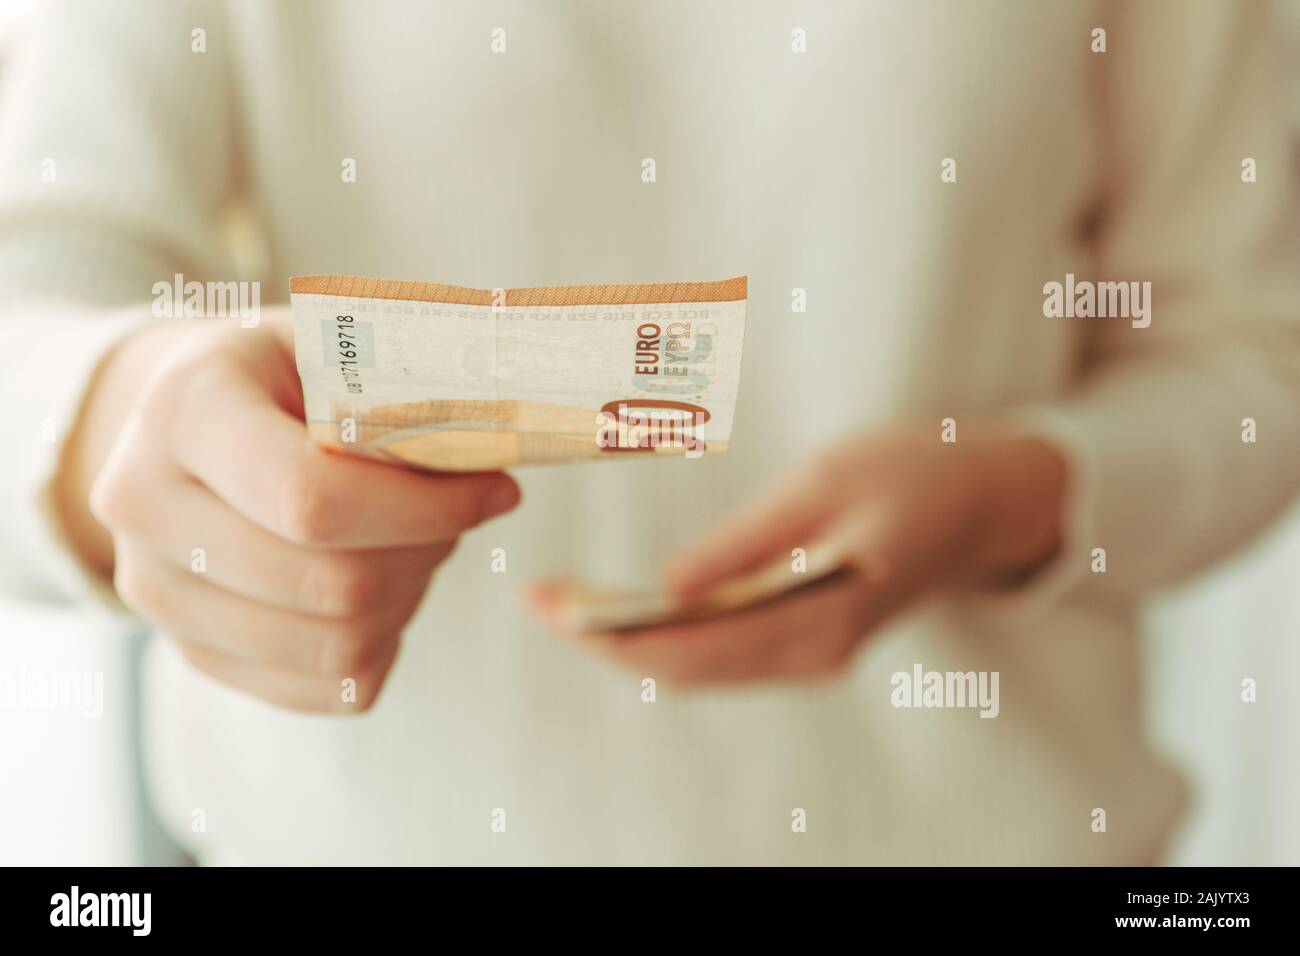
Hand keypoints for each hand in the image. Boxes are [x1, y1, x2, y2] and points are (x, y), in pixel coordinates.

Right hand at [58, 309, 518, 711]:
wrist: (187, 422)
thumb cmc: (287, 375)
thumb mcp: (346, 344)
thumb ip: (413, 389)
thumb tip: (492, 456)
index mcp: (185, 408)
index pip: (313, 499)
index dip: (426, 509)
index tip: (496, 490)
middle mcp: (143, 504)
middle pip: (332, 584)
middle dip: (427, 550)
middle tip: (453, 511)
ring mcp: (156, 590)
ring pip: (336, 647)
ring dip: (410, 597)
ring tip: (418, 543)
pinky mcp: (191, 650)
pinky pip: (327, 690)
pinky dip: (384, 645)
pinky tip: (387, 586)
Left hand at [530, 428, 1067, 685]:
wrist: (982, 499)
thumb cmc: (906, 472)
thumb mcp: (822, 483)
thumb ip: (747, 541)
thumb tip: (669, 583)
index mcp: (825, 612)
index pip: (697, 644)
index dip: (615, 632)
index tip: (552, 607)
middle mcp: (817, 651)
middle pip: (688, 668)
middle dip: (606, 640)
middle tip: (539, 600)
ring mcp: (815, 655)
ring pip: (703, 669)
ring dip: (631, 641)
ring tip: (566, 600)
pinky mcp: (809, 643)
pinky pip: (726, 656)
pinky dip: (670, 636)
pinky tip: (629, 606)